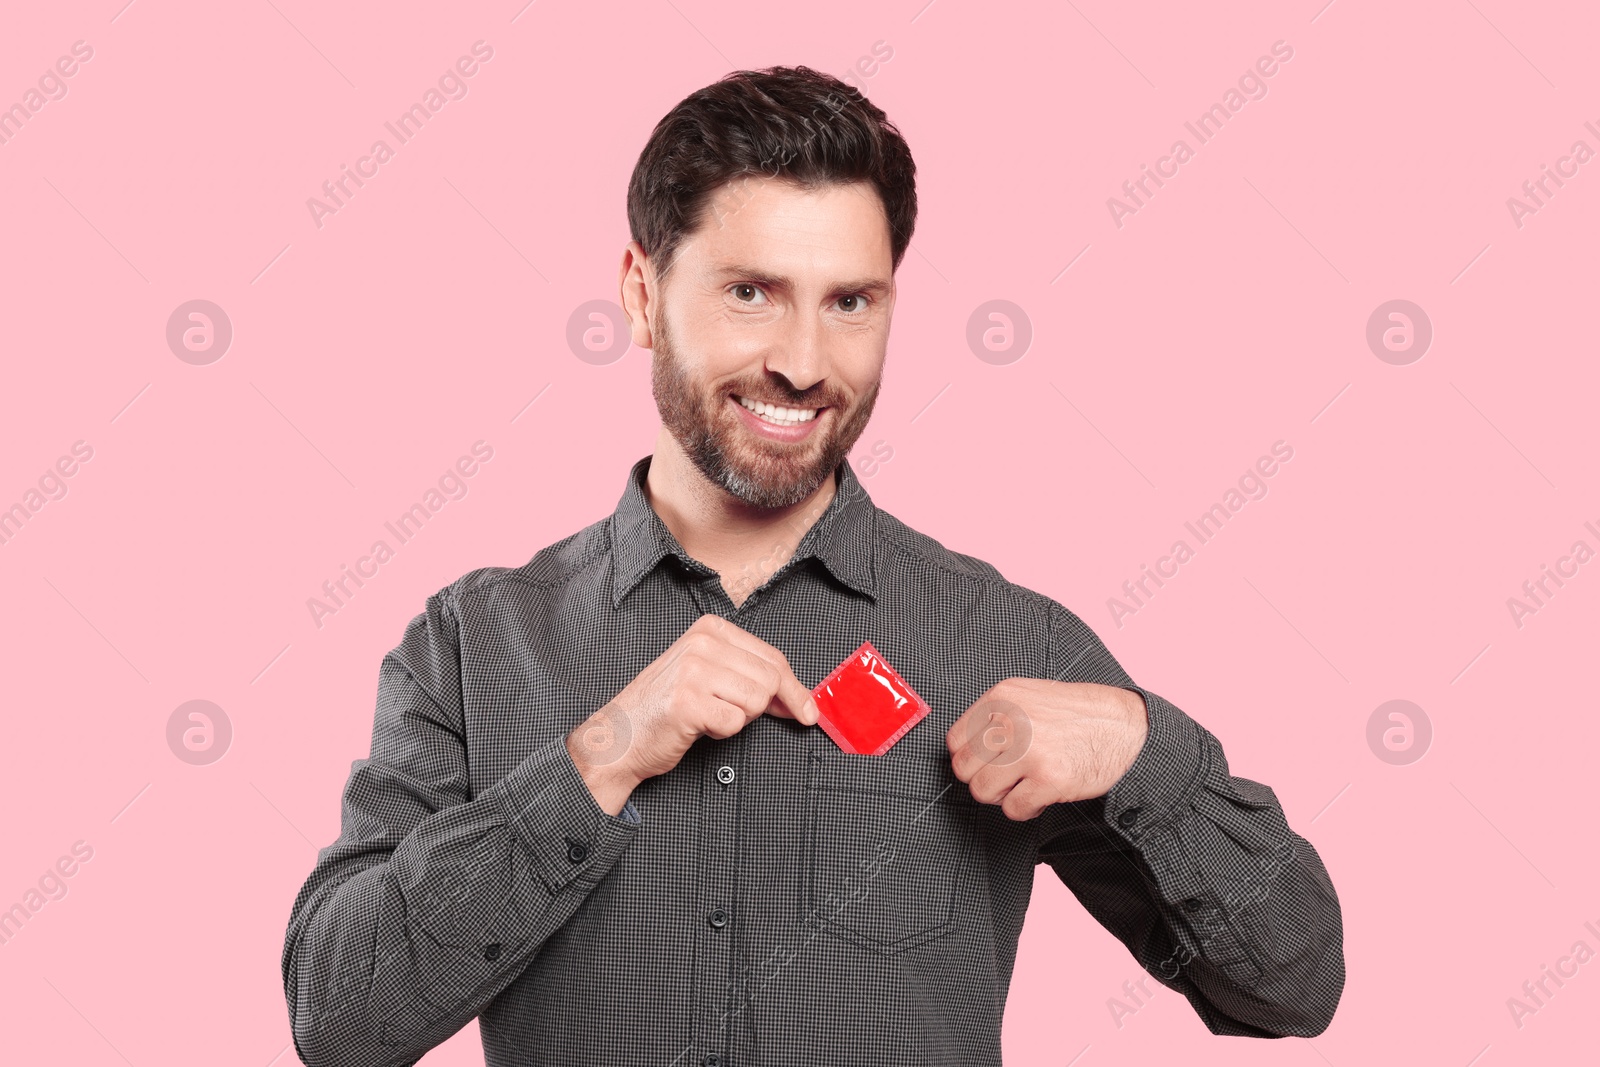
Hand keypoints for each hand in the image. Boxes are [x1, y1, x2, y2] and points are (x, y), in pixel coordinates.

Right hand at [567, 614, 817, 813]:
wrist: (618, 736)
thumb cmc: (666, 709)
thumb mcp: (708, 676)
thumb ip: (750, 677)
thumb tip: (801, 699)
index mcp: (710, 629)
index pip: (773, 656)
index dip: (794, 689)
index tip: (807, 711)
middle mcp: (702, 643)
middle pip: (771, 678)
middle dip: (762, 706)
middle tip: (733, 715)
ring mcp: (693, 670)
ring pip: (757, 700)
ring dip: (739, 718)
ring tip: (708, 715)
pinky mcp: (688, 701)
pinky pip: (735, 722)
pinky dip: (722, 732)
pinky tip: (698, 726)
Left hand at [946, 678, 1147, 819]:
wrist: (1129, 728)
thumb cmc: (1081, 715)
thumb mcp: (1031, 697)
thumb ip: (997, 716)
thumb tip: (965, 746)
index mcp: (1002, 697)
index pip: (955, 741)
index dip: (970, 758)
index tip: (987, 763)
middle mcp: (1011, 720)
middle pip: (964, 768)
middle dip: (984, 779)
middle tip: (1008, 778)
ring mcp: (1029, 750)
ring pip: (983, 791)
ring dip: (1003, 796)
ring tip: (1025, 786)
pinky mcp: (1049, 778)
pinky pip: (1013, 809)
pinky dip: (1026, 809)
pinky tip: (1042, 796)